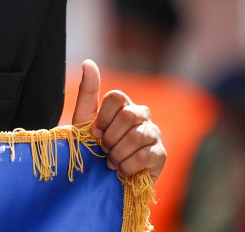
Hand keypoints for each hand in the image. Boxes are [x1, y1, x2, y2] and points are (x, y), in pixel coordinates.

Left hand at [70, 59, 164, 181]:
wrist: (100, 182)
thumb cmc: (91, 148)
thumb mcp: (83, 121)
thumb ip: (87, 92)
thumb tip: (88, 62)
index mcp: (124, 104)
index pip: (117, 98)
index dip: (103, 118)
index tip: (94, 133)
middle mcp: (142, 115)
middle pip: (128, 115)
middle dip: (110, 137)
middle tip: (104, 150)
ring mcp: (154, 134)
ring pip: (136, 136)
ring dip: (117, 154)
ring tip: (111, 162)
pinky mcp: (161, 154)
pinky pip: (145, 155)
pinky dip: (127, 166)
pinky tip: (122, 171)